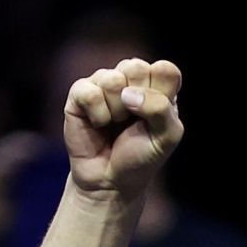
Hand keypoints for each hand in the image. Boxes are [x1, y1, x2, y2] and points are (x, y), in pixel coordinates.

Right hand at [63, 59, 183, 197]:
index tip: (156, 117)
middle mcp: (130, 79)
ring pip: (112, 79)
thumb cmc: (142, 156)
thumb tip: (128, 93)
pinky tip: (99, 124)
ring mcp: (104, 83)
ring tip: (115, 124)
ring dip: (117, 110)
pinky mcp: (80, 93)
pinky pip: (89, 92)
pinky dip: (98, 114)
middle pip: (136, 66)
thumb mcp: (166, 137)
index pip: (165, 69)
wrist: (111, 180)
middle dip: (138, 101)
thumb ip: (161, 109)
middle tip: (133, 122)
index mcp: (157, 86)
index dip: (161, 93)